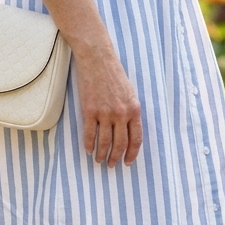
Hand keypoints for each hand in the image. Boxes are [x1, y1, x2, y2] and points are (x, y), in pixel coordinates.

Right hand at [74, 42, 142, 166]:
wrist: (97, 59)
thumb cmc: (114, 74)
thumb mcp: (130, 93)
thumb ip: (130, 112)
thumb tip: (128, 132)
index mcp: (134, 109)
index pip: (136, 139)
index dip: (132, 153)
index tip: (127, 162)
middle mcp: (121, 113)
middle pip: (120, 144)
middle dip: (116, 158)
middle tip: (112, 165)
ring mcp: (104, 113)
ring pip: (104, 142)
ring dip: (102, 154)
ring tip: (99, 160)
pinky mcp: (89, 110)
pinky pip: (89, 133)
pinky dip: (88, 144)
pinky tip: (88, 150)